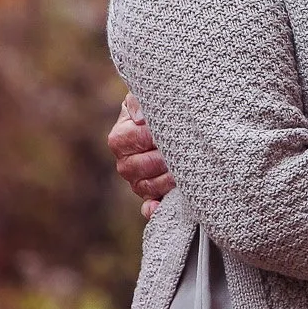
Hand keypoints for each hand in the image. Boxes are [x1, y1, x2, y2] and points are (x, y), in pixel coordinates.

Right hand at [110, 93, 174, 218]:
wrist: (172, 125)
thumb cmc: (161, 109)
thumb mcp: (149, 99)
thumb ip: (140, 102)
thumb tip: (140, 119)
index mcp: (120, 137)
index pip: (134, 139)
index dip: (154, 135)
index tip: (174, 130)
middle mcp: (124, 162)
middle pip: (139, 166)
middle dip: (164, 159)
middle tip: (186, 151)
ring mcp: (136, 181)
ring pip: (147, 186)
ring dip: (167, 180)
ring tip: (187, 169)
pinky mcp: (150, 196)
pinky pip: (148, 208)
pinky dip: (154, 209)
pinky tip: (160, 206)